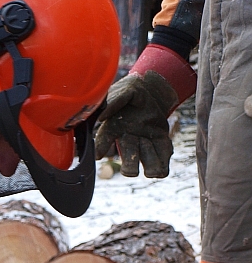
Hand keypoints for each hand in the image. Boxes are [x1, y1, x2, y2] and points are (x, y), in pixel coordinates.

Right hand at [94, 46, 192, 178]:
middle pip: (128, 153)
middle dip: (129, 165)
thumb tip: (103, 116)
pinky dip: (163, 160)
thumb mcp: (126, 90)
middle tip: (130, 173)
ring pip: (146, 156)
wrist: (154, 89)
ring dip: (149, 166)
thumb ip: (116, 100)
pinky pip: (162, 150)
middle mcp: (129, 137)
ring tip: (154, 174)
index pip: (106, 138)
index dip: (102, 146)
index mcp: (116, 126)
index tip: (100, 155)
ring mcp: (144, 139)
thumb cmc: (135, 89)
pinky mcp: (159, 137)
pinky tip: (164, 170)